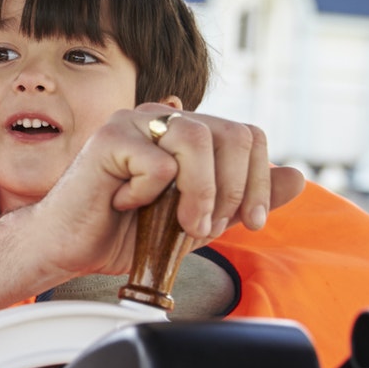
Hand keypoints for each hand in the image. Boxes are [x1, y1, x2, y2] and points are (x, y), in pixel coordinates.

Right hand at [28, 106, 305, 277]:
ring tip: (180, 222)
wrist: (69, 248)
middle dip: (234, 189)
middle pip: (233, 133)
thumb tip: (298, 176)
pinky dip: (150, 197)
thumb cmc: (125, 233)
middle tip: (208, 226)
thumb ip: (243, 197)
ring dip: (200, 192)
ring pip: (199, 139)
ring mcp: (136, 122)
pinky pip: (159, 164)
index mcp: (188, 133)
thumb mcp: (200, 220)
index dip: (259, 179)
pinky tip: (127, 204)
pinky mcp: (110, 138)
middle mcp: (165, 119)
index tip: (248, 222)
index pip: (248, 135)